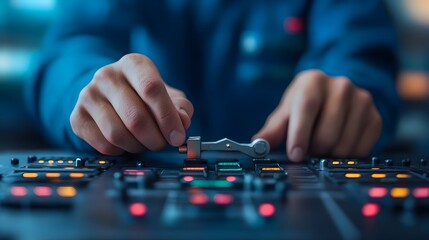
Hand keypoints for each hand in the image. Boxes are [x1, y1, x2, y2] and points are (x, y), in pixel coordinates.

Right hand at [70, 53, 192, 154]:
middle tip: (163, 144)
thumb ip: (180, 108)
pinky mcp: (77, 117)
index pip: (151, 89)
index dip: (167, 117)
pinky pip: (103, 145)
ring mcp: (88, 95)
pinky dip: (121, 151)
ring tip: (146, 143)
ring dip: (138, 147)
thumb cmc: (145, 96)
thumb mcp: (169, 95)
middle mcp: (107, 76)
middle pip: (135, 117)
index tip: (177, 137)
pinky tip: (127, 143)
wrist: (110, 94)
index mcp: (133, 64)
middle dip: (155, 139)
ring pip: (117, 134)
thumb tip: (183, 122)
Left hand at [253, 70, 381, 161]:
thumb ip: (272, 130)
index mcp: (313, 81)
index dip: (299, 134)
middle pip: (327, 132)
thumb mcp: (286, 113)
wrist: (334, 96)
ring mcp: (362, 100)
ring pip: (344, 144)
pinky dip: (346, 156)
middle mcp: (341, 86)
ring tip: (322, 146)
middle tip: (308, 150)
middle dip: (314, 149)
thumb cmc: (304, 106)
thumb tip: (256, 144)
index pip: (307, 107)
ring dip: (329, 155)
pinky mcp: (375, 117)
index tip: (295, 155)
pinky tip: (338, 146)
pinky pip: (360, 149)